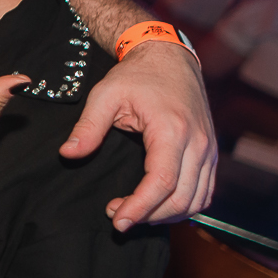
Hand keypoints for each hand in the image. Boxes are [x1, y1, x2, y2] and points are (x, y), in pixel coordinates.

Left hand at [61, 40, 215, 229]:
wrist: (168, 57)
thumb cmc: (136, 75)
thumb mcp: (105, 95)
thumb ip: (87, 127)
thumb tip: (67, 154)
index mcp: (172, 130)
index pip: (161, 183)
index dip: (139, 208)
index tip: (117, 221)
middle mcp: (197, 143)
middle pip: (181, 199)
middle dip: (148, 216)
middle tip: (117, 216)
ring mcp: (208, 149)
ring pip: (196, 201)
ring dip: (166, 216)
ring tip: (134, 212)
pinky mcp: (210, 152)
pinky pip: (205, 192)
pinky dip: (184, 206)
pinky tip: (158, 206)